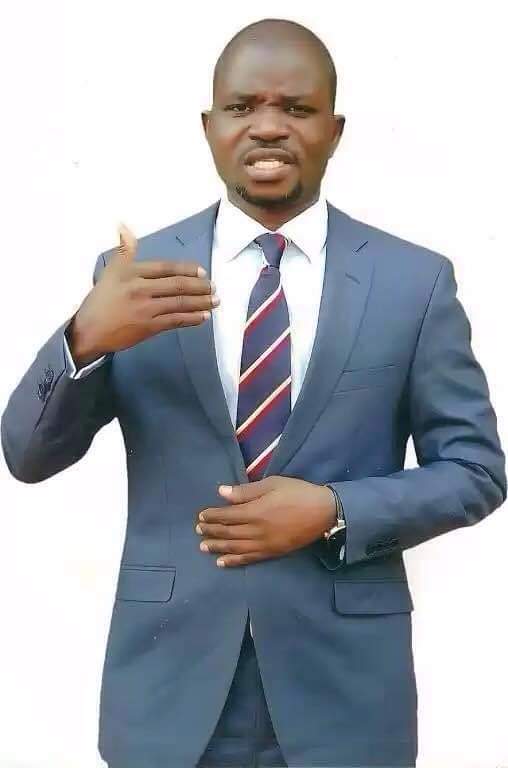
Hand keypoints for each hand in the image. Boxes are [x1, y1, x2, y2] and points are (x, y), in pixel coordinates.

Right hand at [67, 223, 218, 364]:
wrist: (88, 331)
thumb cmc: (100, 301)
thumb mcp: (110, 271)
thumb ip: (123, 251)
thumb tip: (124, 226)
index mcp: (132, 272)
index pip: (165, 268)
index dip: (186, 269)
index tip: (202, 271)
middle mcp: (141, 288)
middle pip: (177, 285)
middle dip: (200, 286)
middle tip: (214, 287)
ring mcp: (146, 308)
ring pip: (180, 303)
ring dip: (201, 302)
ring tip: (215, 301)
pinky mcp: (149, 327)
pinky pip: (176, 320)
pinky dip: (192, 318)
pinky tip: (203, 317)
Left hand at [195, 476, 335, 566]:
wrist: (324, 512)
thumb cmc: (298, 493)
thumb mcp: (272, 484)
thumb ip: (246, 491)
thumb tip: (221, 493)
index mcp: (255, 511)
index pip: (226, 515)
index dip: (212, 516)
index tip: (201, 515)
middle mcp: (256, 530)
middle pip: (228, 532)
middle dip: (211, 531)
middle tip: (198, 530)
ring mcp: (264, 544)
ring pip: (235, 547)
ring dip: (217, 547)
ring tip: (203, 547)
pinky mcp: (272, 552)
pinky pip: (249, 559)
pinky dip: (233, 561)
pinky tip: (222, 562)